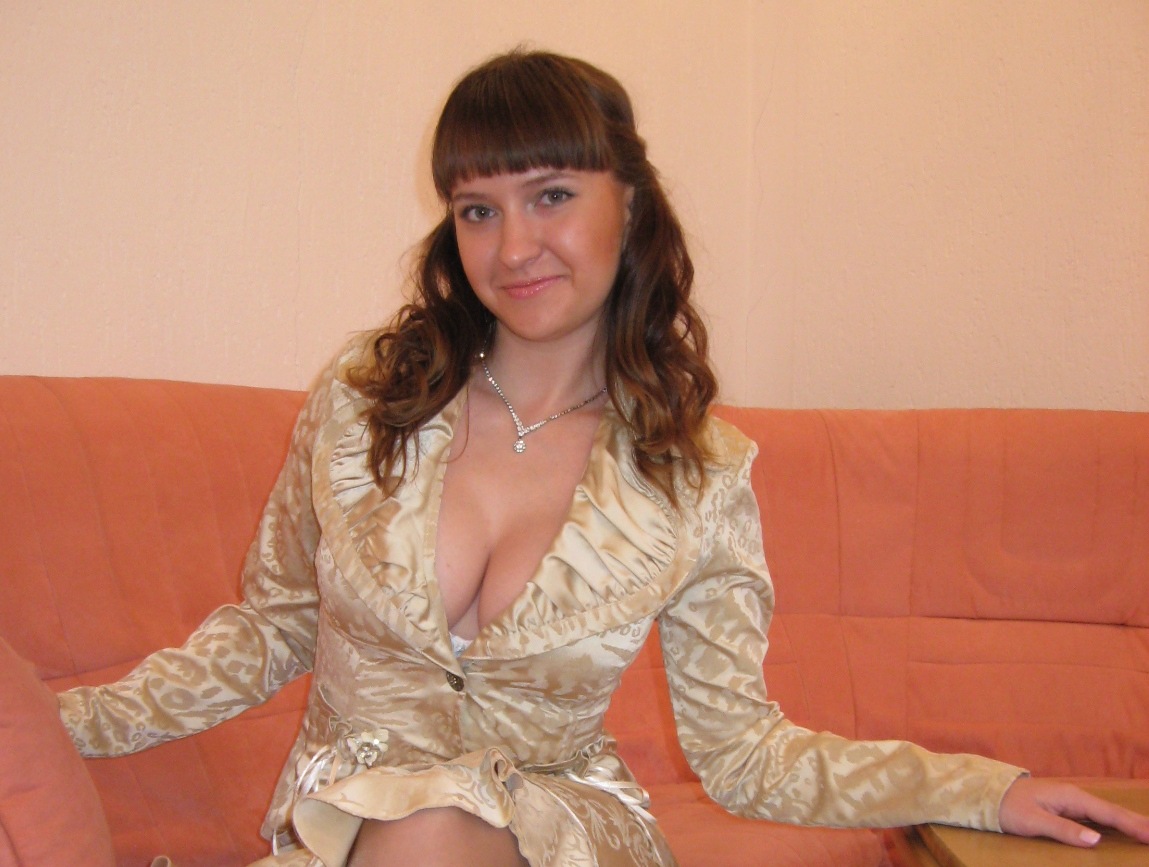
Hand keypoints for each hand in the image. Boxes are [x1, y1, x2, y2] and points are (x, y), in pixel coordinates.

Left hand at [998, 777, 1148, 846]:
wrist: (986, 793)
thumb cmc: (1008, 807)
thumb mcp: (1033, 821)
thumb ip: (1063, 830)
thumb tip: (1095, 841)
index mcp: (1070, 797)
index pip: (1108, 813)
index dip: (1132, 825)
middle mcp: (1074, 796)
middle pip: (1112, 811)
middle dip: (1136, 822)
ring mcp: (1069, 801)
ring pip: (1105, 814)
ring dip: (1126, 823)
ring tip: (1146, 833)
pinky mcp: (1064, 807)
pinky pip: (1094, 816)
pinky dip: (1111, 823)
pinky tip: (1118, 830)